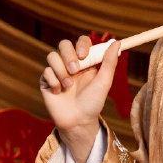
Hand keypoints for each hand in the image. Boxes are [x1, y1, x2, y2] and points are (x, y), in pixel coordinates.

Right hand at [39, 36, 120, 162]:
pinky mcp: (47, 81)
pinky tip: (59, 91)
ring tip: (68, 85)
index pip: (81, 42)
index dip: (81, 44)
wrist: (78, 121)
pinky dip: (53, 80)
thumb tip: (117, 42)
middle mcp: (71, 64)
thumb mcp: (104, 81)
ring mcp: (58, 72)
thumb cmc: (93, 102)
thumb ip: (109, 62)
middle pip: (64, 44)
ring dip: (61, 70)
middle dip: (68, 55)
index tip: (84, 54)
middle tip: (75, 70)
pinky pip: (46, 71)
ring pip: (52, 56)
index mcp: (86, 62)